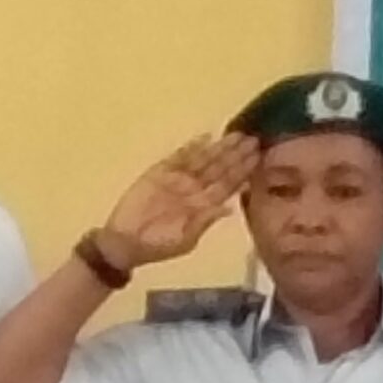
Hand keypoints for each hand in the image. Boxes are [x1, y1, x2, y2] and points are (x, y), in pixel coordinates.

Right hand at [93, 133, 259, 269]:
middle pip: (220, 168)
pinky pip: (179, 157)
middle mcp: (195, 189)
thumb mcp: (185, 240)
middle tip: (252, 139)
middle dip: (236, 154)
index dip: (243, 171)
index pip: (229, 185)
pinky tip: (205, 137)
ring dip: (219, 148)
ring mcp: (178, 179)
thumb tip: (230, 208)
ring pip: (203, 159)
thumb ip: (206, 221)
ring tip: (235, 135)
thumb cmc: (157, 247)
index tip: (257, 157)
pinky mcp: (159, 172)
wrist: (124, 243)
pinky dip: (191, 147)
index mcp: (205, 206)